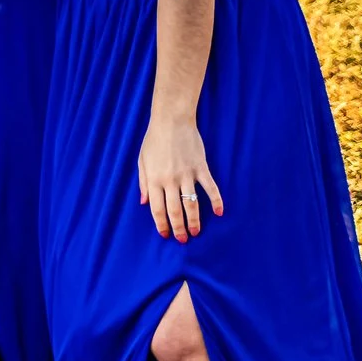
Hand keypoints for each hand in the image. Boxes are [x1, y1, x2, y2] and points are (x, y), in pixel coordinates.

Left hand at [139, 116, 222, 241]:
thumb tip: (143, 202)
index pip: (157, 208)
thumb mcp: (142, 161)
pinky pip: (210, 188)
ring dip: (195, 220)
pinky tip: (219, 212)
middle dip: (178, 227)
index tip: (165, 235)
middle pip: (175, 210)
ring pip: (192, 203)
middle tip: (183, 239)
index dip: (161, 224)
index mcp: (153, 179)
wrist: (172, 121)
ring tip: (196, 232)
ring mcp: (187, 175)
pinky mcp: (201, 168)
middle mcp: (169, 180)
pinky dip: (216, 201)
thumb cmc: (154, 140)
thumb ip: (143, 182)